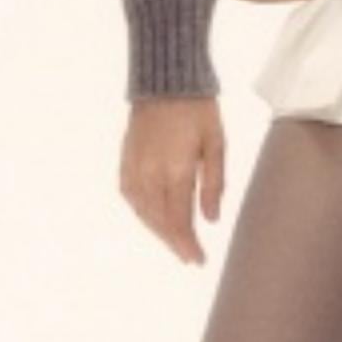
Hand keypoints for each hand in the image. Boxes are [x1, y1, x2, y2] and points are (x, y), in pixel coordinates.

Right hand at [120, 95, 224, 263]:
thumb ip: (213, 184)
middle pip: (160, 221)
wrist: (165, 80)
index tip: (198, 260)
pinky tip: (152, 218)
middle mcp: (150, 174)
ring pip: (143, 212)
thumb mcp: (216, 143)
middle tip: (188, 258)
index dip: (188, 244)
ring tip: (174, 242)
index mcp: (175, 170)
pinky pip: (130, 197)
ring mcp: (134, 168)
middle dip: (174, 243)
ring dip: (158, 231)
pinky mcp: (125, 161)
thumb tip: (211, 220)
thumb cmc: (198, 109)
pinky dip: (142, 213)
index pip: (180, 220)